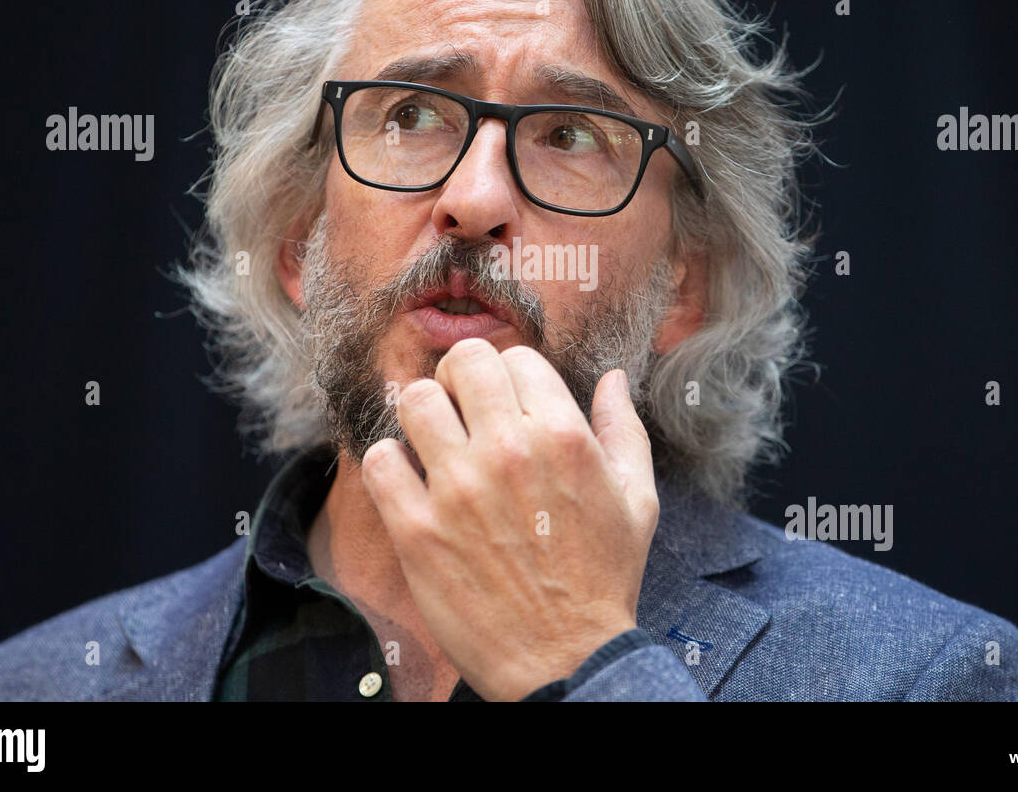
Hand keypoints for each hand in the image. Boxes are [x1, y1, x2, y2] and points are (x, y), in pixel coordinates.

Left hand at [359, 337, 658, 700]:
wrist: (566, 658)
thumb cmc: (603, 579)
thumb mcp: (638, 500)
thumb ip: (623, 428)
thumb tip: (612, 377)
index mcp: (563, 435)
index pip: (516, 357)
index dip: (509, 375)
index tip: (505, 403)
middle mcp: (509, 451)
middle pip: (462, 362)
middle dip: (461, 378)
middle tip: (463, 409)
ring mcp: (458, 489)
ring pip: (414, 399)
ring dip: (423, 414)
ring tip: (434, 442)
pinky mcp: (417, 528)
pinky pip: (380, 460)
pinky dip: (390, 464)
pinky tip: (410, 482)